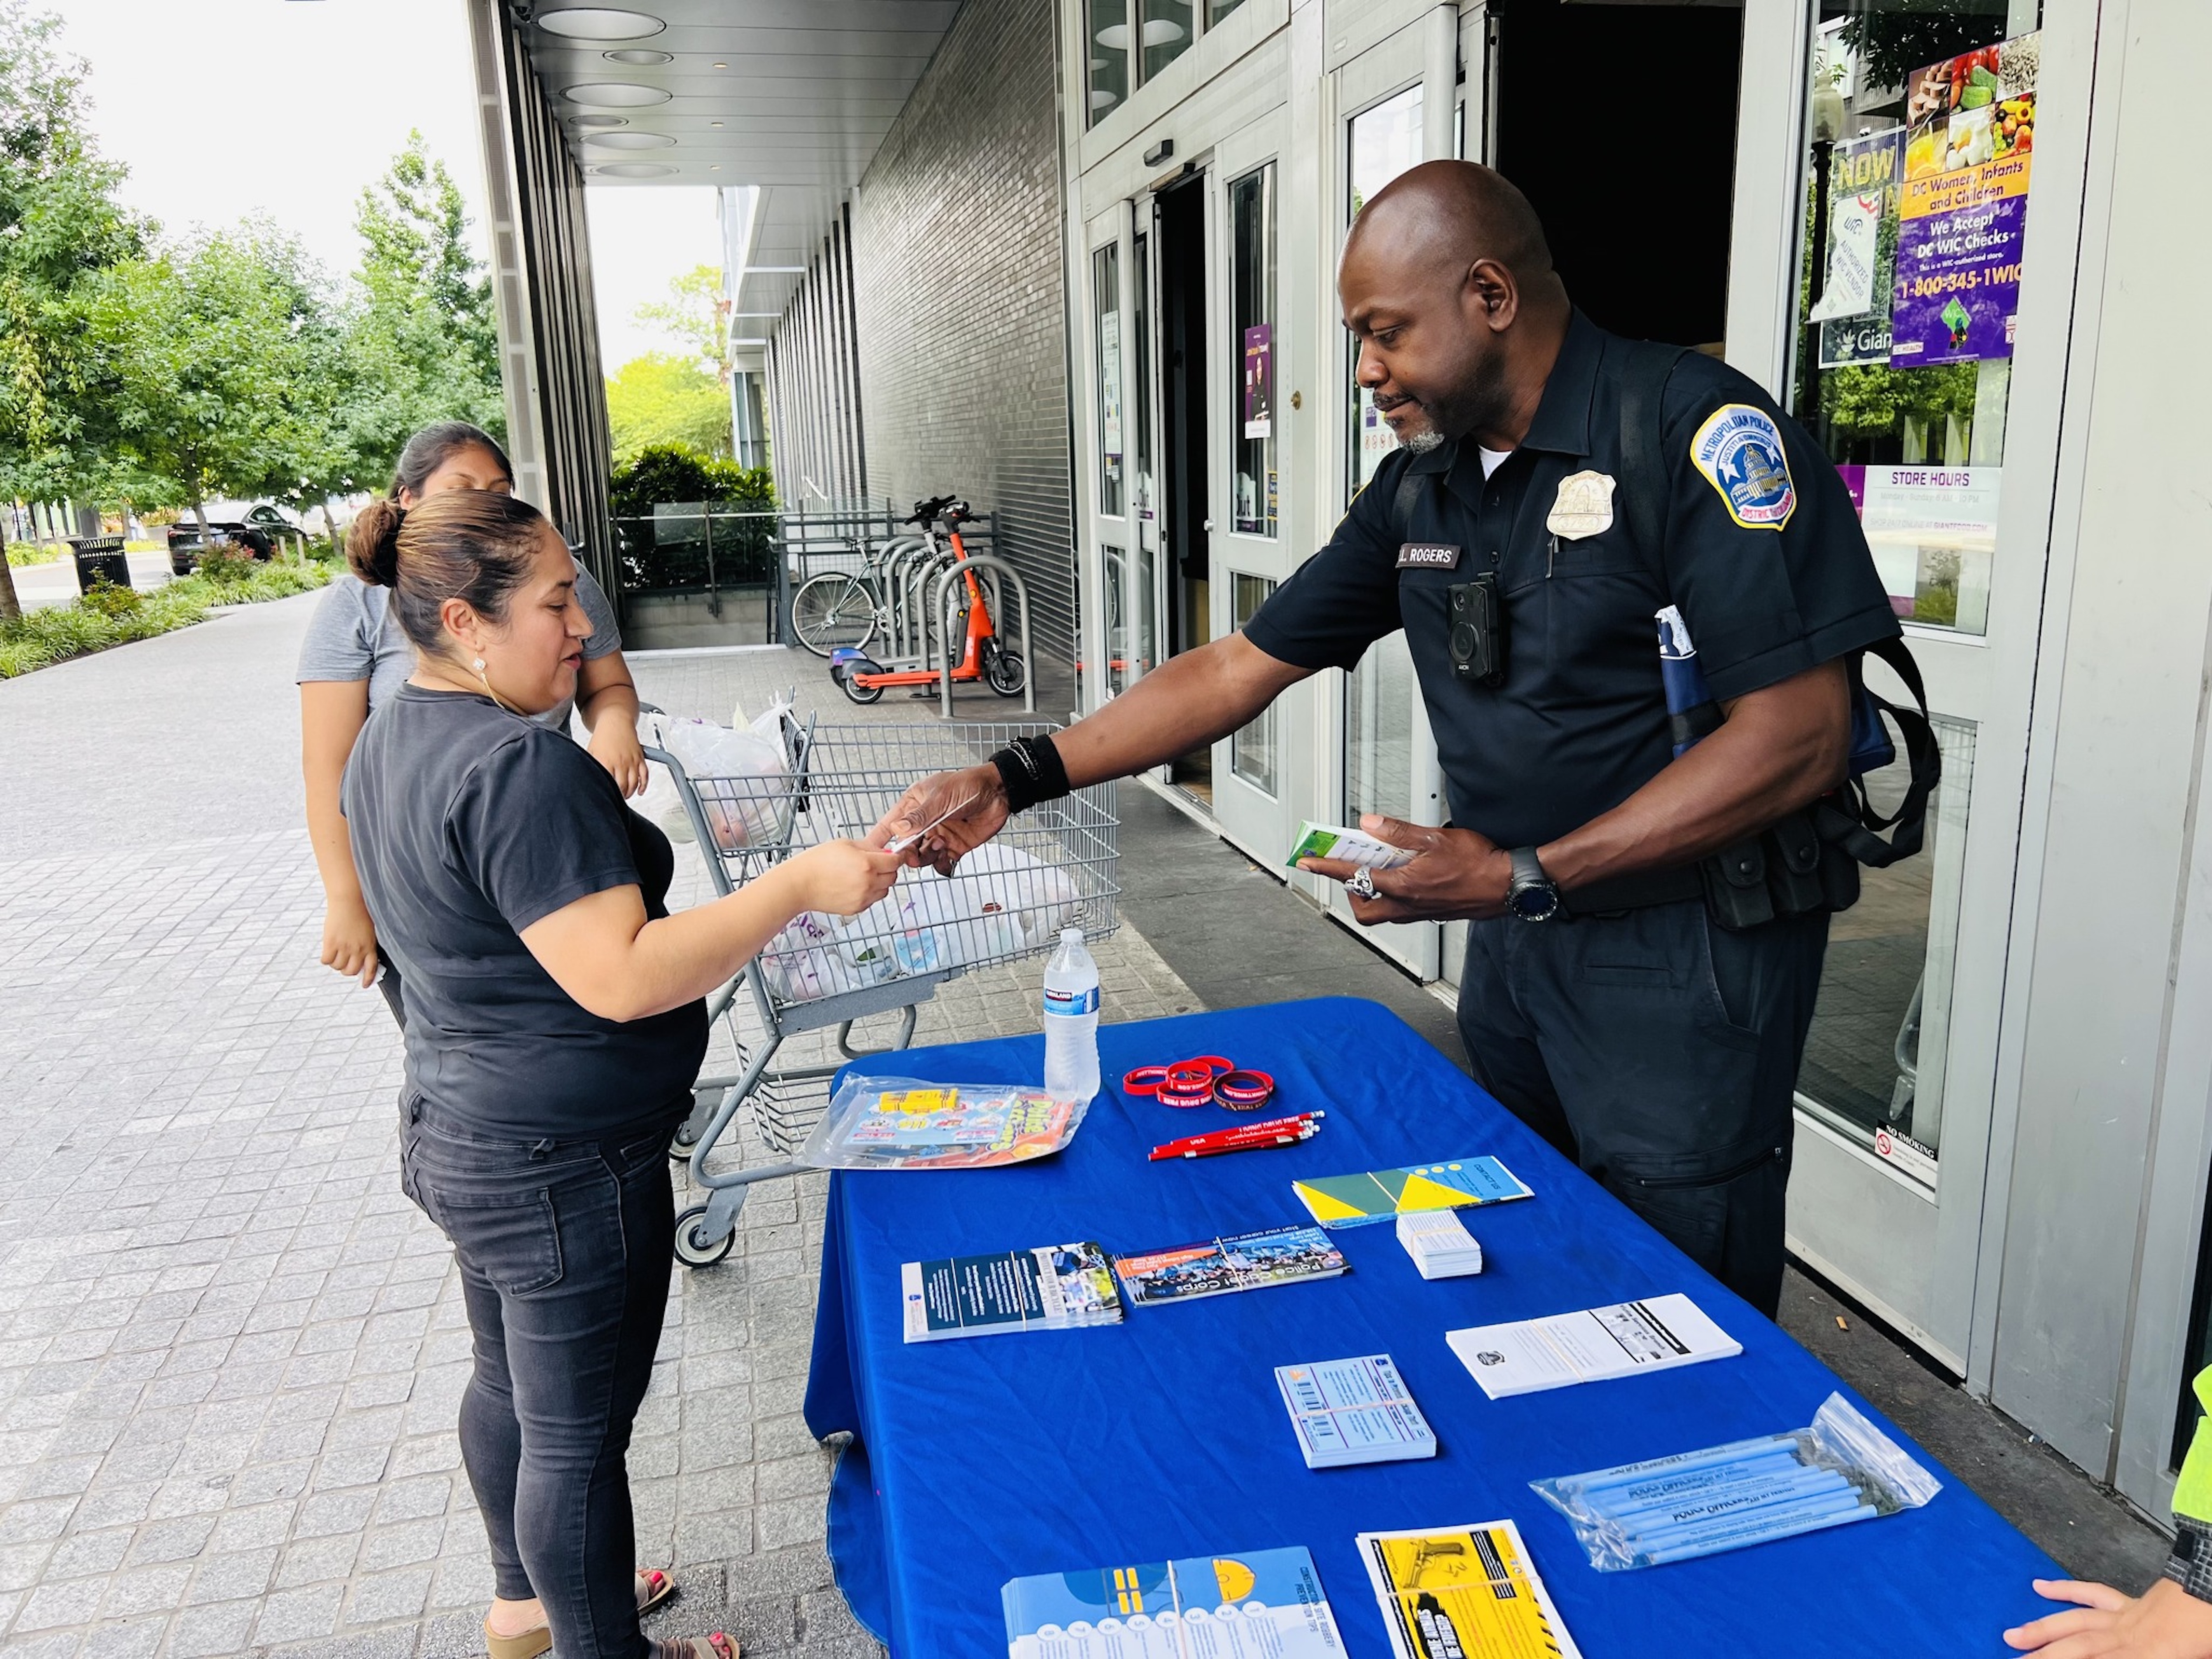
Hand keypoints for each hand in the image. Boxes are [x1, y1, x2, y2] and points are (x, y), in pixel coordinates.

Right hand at [320, 898, 379, 988]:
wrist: (349, 900)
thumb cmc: (360, 912)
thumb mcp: (369, 930)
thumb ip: (366, 944)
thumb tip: (359, 957)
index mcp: (370, 946)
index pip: (371, 968)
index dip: (368, 979)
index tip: (364, 985)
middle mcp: (358, 949)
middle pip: (351, 971)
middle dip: (346, 970)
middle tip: (343, 962)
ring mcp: (344, 947)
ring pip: (337, 967)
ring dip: (335, 964)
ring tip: (334, 954)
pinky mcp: (331, 943)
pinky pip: (326, 960)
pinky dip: (325, 959)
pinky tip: (327, 951)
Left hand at [589, 719, 650, 797]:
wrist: (615, 720)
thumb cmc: (603, 735)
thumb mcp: (591, 752)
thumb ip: (591, 766)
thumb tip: (588, 778)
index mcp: (606, 762)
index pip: (609, 785)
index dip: (608, 793)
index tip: (606, 796)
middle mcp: (620, 762)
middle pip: (623, 787)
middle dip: (620, 795)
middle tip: (616, 797)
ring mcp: (632, 761)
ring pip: (634, 783)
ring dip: (630, 792)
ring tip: (625, 795)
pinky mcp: (640, 758)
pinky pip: (645, 775)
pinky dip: (644, 785)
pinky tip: (640, 790)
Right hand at [790, 835, 903, 917]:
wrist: (800, 884)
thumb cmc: (817, 862)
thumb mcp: (846, 844)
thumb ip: (870, 847)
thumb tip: (885, 851)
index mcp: (867, 864)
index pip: (896, 861)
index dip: (895, 856)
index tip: (893, 855)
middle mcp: (868, 883)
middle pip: (893, 877)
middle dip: (888, 869)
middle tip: (875, 864)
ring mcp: (863, 898)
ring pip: (885, 890)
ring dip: (880, 882)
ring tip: (862, 875)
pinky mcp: (857, 909)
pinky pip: (872, 900)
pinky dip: (869, 893)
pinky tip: (853, 885)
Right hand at [874, 763, 1009, 874]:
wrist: (998, 793)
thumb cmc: (968, 785)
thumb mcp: (940, 797)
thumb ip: (919, 816)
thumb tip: (897, 829)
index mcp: (913, 805)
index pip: (890, 824)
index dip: (880, 839)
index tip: (872, 853)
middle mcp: (923, 822)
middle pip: (906, 845)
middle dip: (908, 853)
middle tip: (914, 855)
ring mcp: (938, 835)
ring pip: (922, 856)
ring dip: (927, 856)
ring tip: (939, 845)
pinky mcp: (953, 846)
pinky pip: (941, 862)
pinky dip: (941, 864)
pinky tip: (946, 857)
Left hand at [1297, 814, 1513, 924]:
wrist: (1508, 885)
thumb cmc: (1479, 863)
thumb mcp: (1436, 837)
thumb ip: (1399, 832)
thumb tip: (1369, 824)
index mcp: (1402, 885)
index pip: (1352, 876)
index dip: (1325, 868)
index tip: (1306, 863)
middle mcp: (1407, 905)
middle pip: (1363, 909)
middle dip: (1349, 892)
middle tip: (1349, 871)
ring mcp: (1419, 912)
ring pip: (1382, 913)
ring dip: (1371, 895)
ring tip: (1376, 872)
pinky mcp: (1432, 913)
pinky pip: (1401, 911)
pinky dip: (1393, 897)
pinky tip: (1404, 878)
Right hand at [2005, 1578, 2211, 1657]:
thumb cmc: (2210, 1632)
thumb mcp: (2200, 1657)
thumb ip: (2163, 1655)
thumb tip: (2120, 1651)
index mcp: (2148, 1655)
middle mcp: (2129, 1635)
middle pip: (2078, 1647)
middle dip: (2043, 1655)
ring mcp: (2127, 1616)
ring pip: (2077, 1622)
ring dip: (2043, 1629)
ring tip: (2012, 1635)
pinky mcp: (2132, 1604)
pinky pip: (2094, 1595)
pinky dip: (2066, 1590)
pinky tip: (2042, 1587)